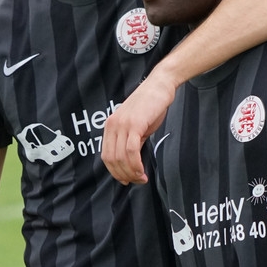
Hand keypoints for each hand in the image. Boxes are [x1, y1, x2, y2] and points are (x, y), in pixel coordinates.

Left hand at [102, 70, 177, 184]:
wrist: (160, 85)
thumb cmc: (150, 105)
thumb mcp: (137, 125)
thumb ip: (131, 141)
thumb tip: (131, 162)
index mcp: (110, 126)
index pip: (106, 156)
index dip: (115, 172)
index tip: (127, 180)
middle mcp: (112, 125)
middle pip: (112, 159)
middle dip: (124, 175)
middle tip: (137, 181)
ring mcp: (122, 124)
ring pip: (121, 157)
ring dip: (131, 173)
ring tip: (141, 178)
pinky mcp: (134, 124)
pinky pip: (131, 151)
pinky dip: (136, 165)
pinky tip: (142, 170)